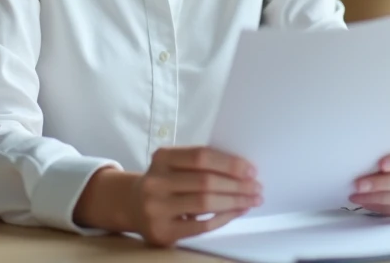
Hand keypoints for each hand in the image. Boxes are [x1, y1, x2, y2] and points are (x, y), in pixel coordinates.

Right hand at [128, 146, 262, 246]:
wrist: (133, 206)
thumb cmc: (164, 182)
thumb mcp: (173, 164)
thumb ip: (200, 163)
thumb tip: (243, 170)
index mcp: (162, 158)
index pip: (201, 156)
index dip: (229, 163)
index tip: (251, 169)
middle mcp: (155, 181)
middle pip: (206, 181)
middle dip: (237, 185)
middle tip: (257, 187)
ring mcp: (156, 208)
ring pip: (205, 203)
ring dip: (235, 201)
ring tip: (252, 199)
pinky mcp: (162, 232)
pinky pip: (202, 225)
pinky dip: (224, 218)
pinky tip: (237, 212)